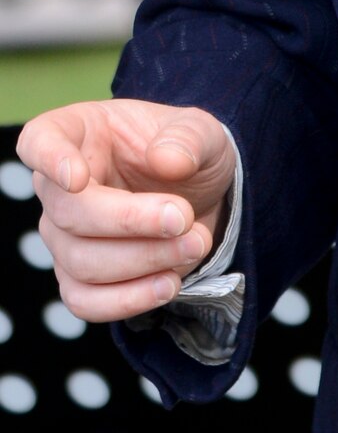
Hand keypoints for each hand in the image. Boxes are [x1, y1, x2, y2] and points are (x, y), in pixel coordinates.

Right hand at [17, 99, 235, 323]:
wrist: (199, 193)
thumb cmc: (187, 150)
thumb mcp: (203, 131)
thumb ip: (189, 138)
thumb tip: (166, 161)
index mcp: (79, 132)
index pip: (40, 140)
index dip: (50, 159)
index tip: (76, 178)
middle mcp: (59, 187)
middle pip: (69, 214)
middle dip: (130, 222)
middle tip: (184, 218)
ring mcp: (64, 236)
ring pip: (81, 262)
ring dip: (143, 260)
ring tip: (195, 244)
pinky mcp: (80, 277)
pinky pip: (85, 301)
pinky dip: (128, 299)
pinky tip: (169, 284)